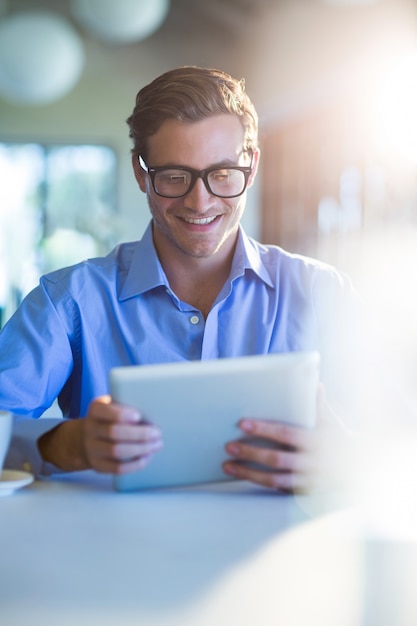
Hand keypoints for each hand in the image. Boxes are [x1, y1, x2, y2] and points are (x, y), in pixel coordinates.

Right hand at [82, 396, 162, 473]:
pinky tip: (147, 457)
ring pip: (116, 451)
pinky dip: (135, 464)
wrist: (90, 436)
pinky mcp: (98, 465)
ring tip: (156, 444)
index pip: (105, 411)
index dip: (122, 414)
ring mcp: (92, 448)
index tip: (138, 416)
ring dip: (140, 449)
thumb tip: (152, 411)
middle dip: (139, 434)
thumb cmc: (111, 417)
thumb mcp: (115, 405)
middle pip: (114, 432)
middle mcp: (90, 428)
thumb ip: (128, 405)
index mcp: (95, 409)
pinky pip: (117, 468)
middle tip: (157, 433)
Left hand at [223, 386, 352, 493]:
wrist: (361, 470)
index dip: (263, 429)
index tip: (242, 424)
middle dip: (249, 453)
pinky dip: (260, 484)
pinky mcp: (304, 492)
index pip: (284, 433)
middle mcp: (310, 462)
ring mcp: (307, 480)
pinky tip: (244, 478)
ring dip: (248, 473)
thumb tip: (315, 384)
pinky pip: (279, 489)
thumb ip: (319, 406)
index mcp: (315, 441)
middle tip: (228, 447)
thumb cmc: (341, 440)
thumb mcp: (332, 422)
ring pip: (273, 479)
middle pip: (274, 459)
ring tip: (228, 466)